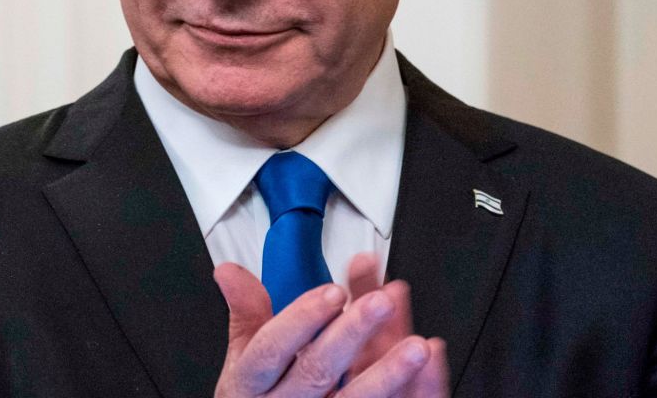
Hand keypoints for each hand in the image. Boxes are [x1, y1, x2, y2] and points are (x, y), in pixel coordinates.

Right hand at [213, 262, 443, 396]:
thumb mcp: (242, 359)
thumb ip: (246, 314)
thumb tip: (229, 271)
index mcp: (251, 382)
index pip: (271, 350)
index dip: (301, 321)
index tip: (332, 294)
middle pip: (316, 372)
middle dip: (351, 335)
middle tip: (380, 303)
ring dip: (387, 374)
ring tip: (416, 346)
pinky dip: (406, 392)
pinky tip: (427, 365)